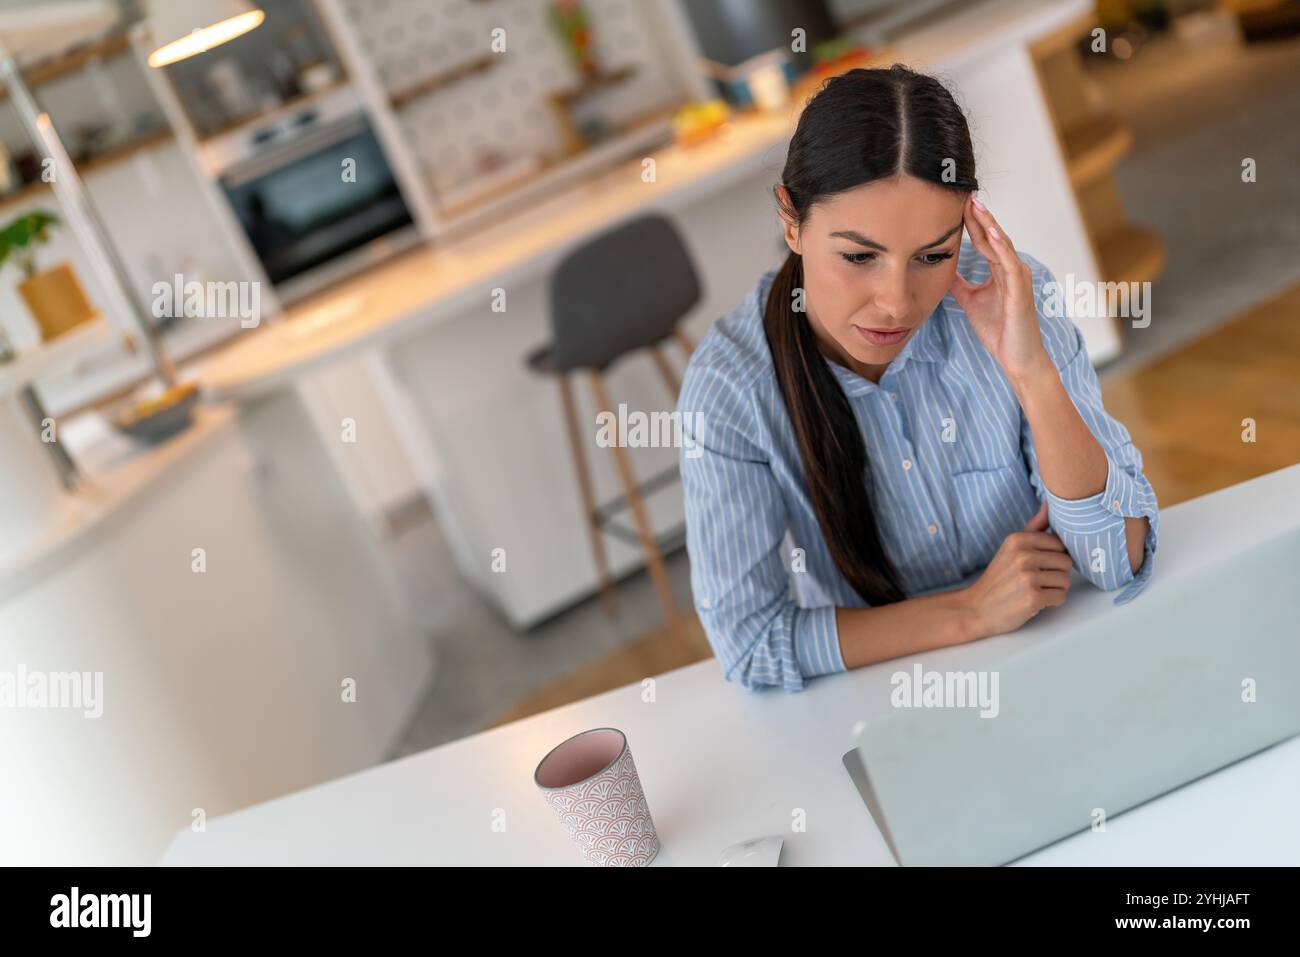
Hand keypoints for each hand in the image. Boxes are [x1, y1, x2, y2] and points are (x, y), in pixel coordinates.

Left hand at [948, 194, 1052, 383]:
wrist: (1016, 357)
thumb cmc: (999, 330)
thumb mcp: (971, 301)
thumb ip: (959, 284)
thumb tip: (943, 271)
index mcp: (1000, 270)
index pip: (983, 240)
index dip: (971, 222)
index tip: (957, 203)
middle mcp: (1011, 268)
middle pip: (992, 236)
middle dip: (978, 215)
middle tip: (964, 193)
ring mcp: (1018, 277)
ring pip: (1001, 244)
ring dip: (988, 223)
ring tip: (975, 204)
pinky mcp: (1020, 289)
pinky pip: (1009, 263)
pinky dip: (999, 246)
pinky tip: (988, 232)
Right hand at [958, 501, 1072, 638]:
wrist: (976, 608)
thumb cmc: (998, 579)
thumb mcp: (1011, 548)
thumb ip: (1034, 526)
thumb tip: (1050, 503)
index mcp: (1018, 539)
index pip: (1059, 543)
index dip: (1053, 556)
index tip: (1039, 565)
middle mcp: (1023, 555)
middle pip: (1066, 562)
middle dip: (1056, 573)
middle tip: (1037, 580)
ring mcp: (1028, 577)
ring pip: (1066, 580)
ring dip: (1055, 589)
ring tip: (1035, 590)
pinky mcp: (1033, 598)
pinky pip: (1061, 597)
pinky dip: (1052, 602)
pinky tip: (1036, 601)